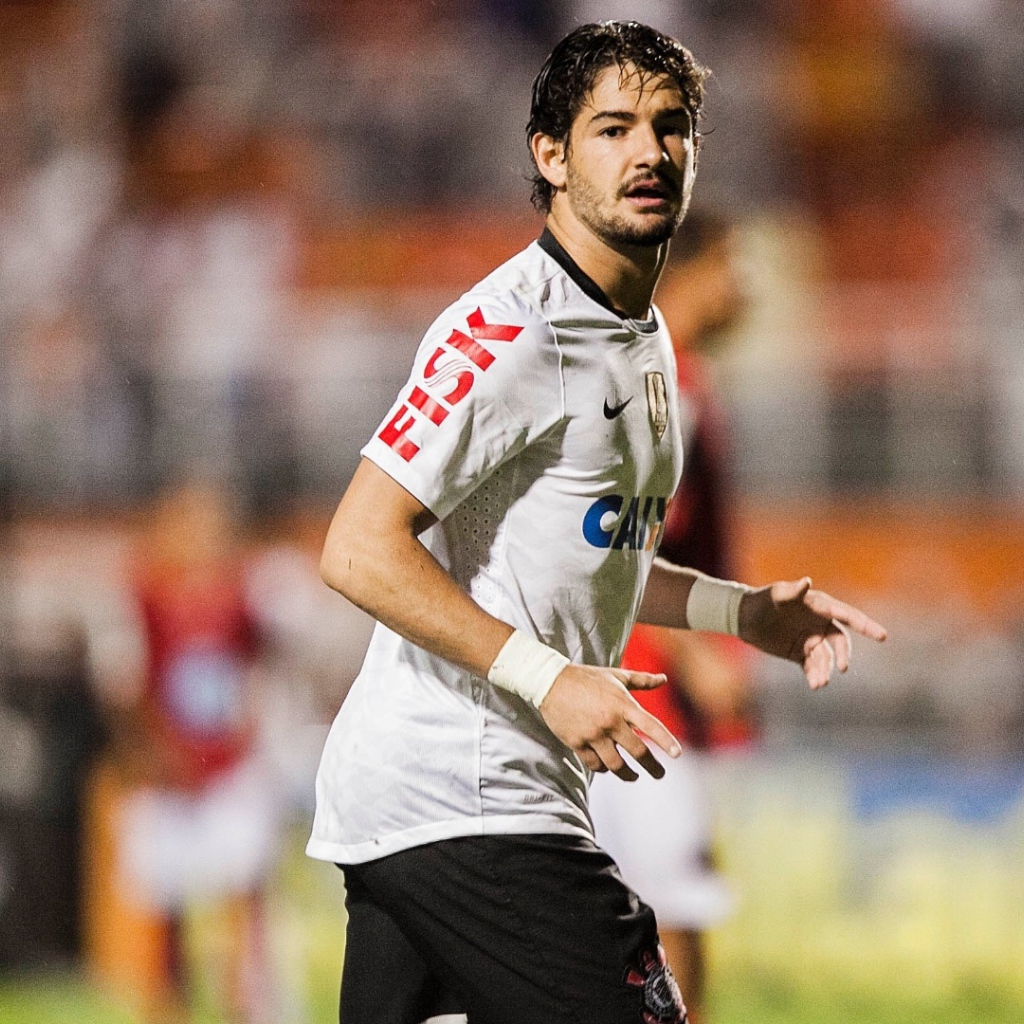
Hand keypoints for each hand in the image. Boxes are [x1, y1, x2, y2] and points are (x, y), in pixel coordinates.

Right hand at [538, 664, 680, 779]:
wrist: (550, 682)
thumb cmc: (586, 678)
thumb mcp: (615, 676)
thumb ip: (642, 680)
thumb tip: (664, 678)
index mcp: (622, 703)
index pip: (650, 726)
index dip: (665, 741)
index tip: (677, 755)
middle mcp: (610, 721)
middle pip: (638, 751)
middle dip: (652, 767)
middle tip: (660, 774)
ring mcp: (593, 734)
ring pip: (616, 764)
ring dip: (628, 774)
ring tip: (634, 776)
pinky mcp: (577, 743)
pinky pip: (595, 764)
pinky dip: (603, 768)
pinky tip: (608, 767)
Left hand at [737, 577, 887, 689]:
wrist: (744, 617)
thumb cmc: (761, 600)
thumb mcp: (776, 595)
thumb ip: (793, 590)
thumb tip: (807, 582)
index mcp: (820, 606)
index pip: (847, 615)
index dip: (865, 625)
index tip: (882, 636)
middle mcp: (819, 623)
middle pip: (840, 641)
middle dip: (844, 655)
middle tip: (842, 668)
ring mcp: (810, 639)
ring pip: (826, 657)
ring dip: (826, 669)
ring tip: (820, 682)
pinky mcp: (799, 653)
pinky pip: (813, 666)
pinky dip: (815, 675)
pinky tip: (815, 684)